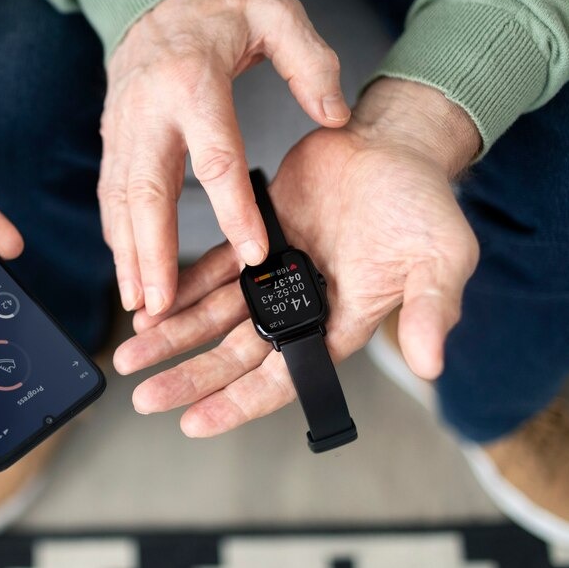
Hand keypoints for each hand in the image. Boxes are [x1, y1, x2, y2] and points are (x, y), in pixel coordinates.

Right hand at [101, 0, 349, 316]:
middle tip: (161, 303)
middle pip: (148, 190)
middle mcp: (151, 110)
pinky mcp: (113, 140)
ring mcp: (125, 128)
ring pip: (121, 200)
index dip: (232, 209)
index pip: (215, 155)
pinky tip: (127, 272)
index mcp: (194, 81)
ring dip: (127, 255)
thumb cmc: (218, 11)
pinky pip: (111, 195)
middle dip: (152, 251)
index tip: (252, 253)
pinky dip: (116, 237)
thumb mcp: (276, 14)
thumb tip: (334, 115)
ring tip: (140, 305)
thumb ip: (309, 62)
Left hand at [113, 78, 480, 436]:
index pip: (282, 378)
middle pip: (235, 355)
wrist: (392, 144)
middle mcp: (299, 307)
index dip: (238, 403)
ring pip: (213, 316)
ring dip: (172, 337)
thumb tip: (429, 365)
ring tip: (129, 356)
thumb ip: (429, 310)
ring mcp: (273, 273)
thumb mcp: (439, 258)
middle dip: (189, 379)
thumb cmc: (422, 205)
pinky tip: (148, 305)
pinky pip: (209, 270)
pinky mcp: (253, 238)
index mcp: (338, 324)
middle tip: (144, 398)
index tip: (192, 423)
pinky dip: (179, 288)